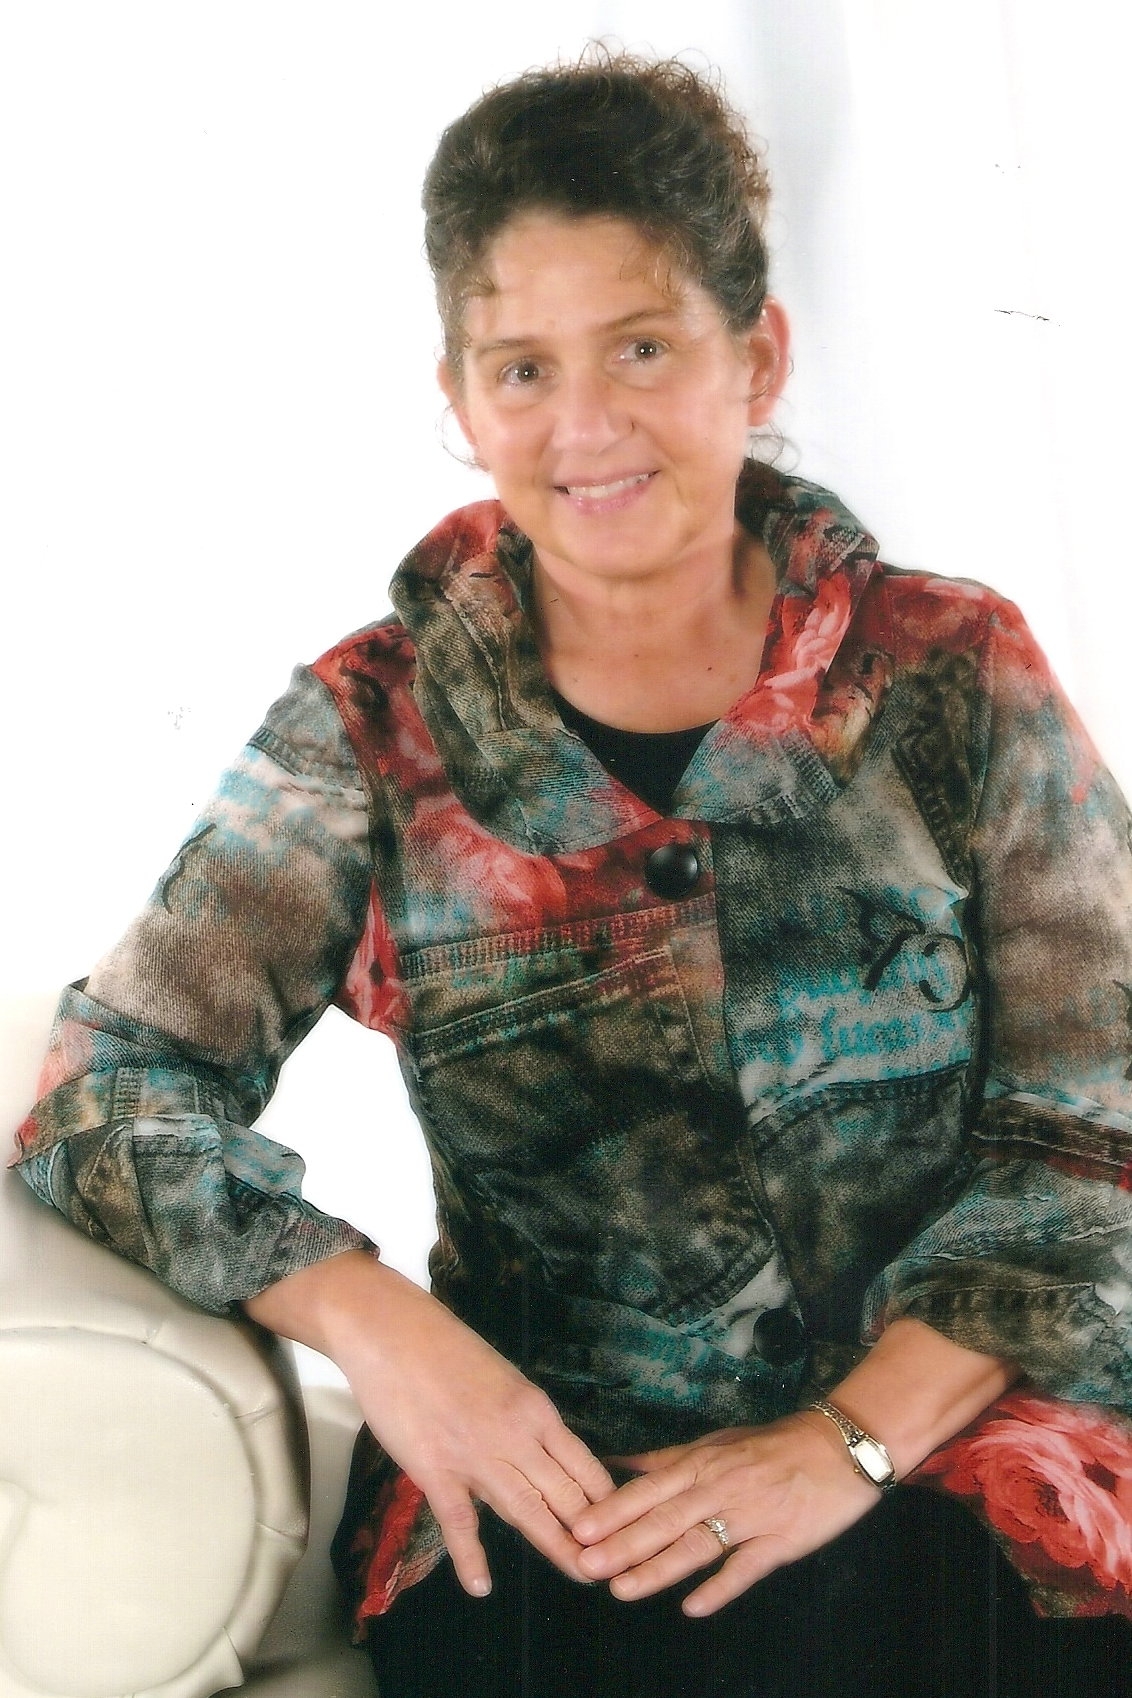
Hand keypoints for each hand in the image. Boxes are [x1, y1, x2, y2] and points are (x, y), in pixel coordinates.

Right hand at [245, 1252, 613, 1597]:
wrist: (390, 1329)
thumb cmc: (444, 1346)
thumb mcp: (501, 1377)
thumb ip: (521, 1418)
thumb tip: (540, 1453)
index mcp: (534, 1408)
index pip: (584, 1465)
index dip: (606, 1501)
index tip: (625, 1527)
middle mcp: (515, 1434)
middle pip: (565, 1494)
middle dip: (593, 1535)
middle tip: (616, 1567)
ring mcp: (476, 1455)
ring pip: (527, 1510)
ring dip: (556, 1547)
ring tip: (583, 1576)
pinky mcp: (435, 1469)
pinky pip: (459, 1522)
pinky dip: (471, 1558)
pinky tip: (482, 1587)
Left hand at [571, 1413, 880, 1615]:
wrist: (839, 1447)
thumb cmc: (771, 1445)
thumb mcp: (716, 1442)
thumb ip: (667, 1459)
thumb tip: (617, 1462)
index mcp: (702, 1463)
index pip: (649, 1489)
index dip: (614, 1509)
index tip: (578, 1527)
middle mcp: (720, 1488)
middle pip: (665, 1519)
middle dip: (622, 1543)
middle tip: (585, 1563)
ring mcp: (750, 1516)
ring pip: (697, 1544)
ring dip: (658, 1568)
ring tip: (623, 1588)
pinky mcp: (781, 1540)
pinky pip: (747, 1567)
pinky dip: (721, 1586)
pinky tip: (694, 1606)